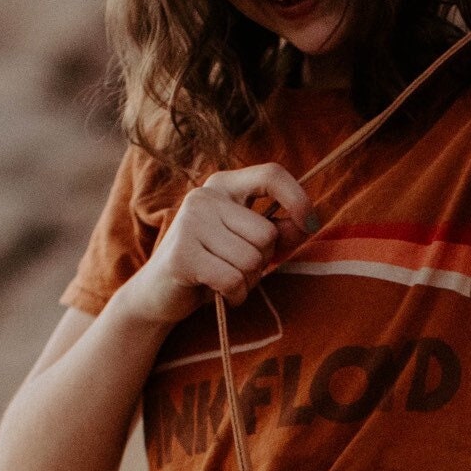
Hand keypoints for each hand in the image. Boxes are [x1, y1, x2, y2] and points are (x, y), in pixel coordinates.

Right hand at [115, 164, 319, 323]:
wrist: (160, 295)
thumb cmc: (213, 267)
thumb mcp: (249, 243)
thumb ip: (281, 231)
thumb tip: (310, 221)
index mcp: (223, 185)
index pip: (271, 174)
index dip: (298, 199)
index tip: (311, 223)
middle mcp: (204, 196)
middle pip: (266, 232)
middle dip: (263, 261)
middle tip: (238, 267)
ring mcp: (190, 222)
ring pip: (252, 259)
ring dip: (247, 281)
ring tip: (226, 280)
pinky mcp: (181, 254)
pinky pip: (233, 280)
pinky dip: (235, 295)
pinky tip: (219, 294)